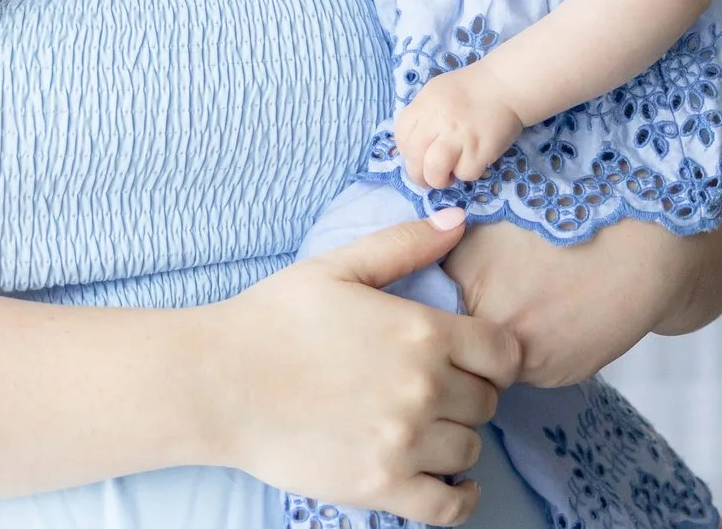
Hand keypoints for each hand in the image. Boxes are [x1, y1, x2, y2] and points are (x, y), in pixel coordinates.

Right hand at [195, 214, 519, 524]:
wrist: (218, 382)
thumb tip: (458, 222)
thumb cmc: (272, 319)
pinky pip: (450, 507)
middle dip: (468, 394)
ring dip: (455, 440)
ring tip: (425, 428)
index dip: (492, 355)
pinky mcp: (380, 486)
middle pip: (488, 403)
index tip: (469, 359)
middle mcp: (422, 389)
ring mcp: (403, 442)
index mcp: (420, 331)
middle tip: (434, 391)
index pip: (503, 353)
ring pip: (471, 450)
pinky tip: (451, 482)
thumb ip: (404, 244)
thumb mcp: (337, 267)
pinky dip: (460, 498)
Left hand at [393, 65, 525, 189]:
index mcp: (424, 105)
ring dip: (437, 180)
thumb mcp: (436, 92)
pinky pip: (464, 173)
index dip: (406, 151)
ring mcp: (460, 136)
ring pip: (435, 171)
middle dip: (417, 175)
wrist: (504, 86)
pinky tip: (471, 162)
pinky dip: (466, 173)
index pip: (401, 135)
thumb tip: (413, 146)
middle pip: (414, 157)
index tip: (416, 156)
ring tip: (446, 176)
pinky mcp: (480, 150)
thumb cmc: (468, 90)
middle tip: (428, 176)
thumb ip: (422, 116)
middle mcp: (439, 120)